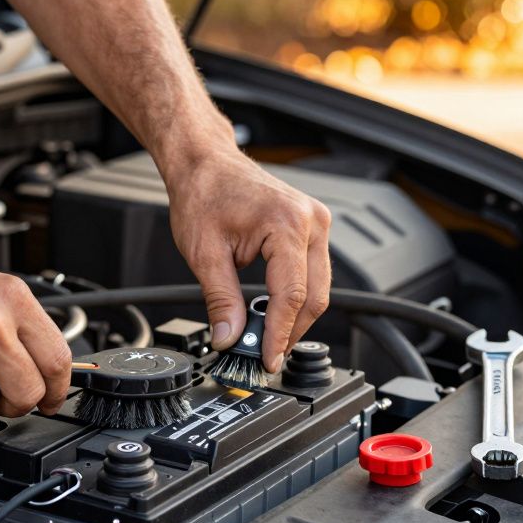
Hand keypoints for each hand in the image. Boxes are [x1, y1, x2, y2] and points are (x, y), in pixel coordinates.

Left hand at [165, 148, 331, 372]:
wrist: (206, 163)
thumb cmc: (204, 192)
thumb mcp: (204, 253)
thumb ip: (220, 299)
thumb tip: (229, 337)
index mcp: (286, 224)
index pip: (291, 295)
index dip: (279, 334)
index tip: (267, 359)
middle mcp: (310, 221)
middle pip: (315, 296)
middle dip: (289, 331)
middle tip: (264, 356)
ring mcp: (316, 222)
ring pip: (319, 288)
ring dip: (294, 317)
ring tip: (265, 338)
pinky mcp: (312, 227)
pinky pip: (313, 272)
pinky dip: (296, 297)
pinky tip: (273, 312)